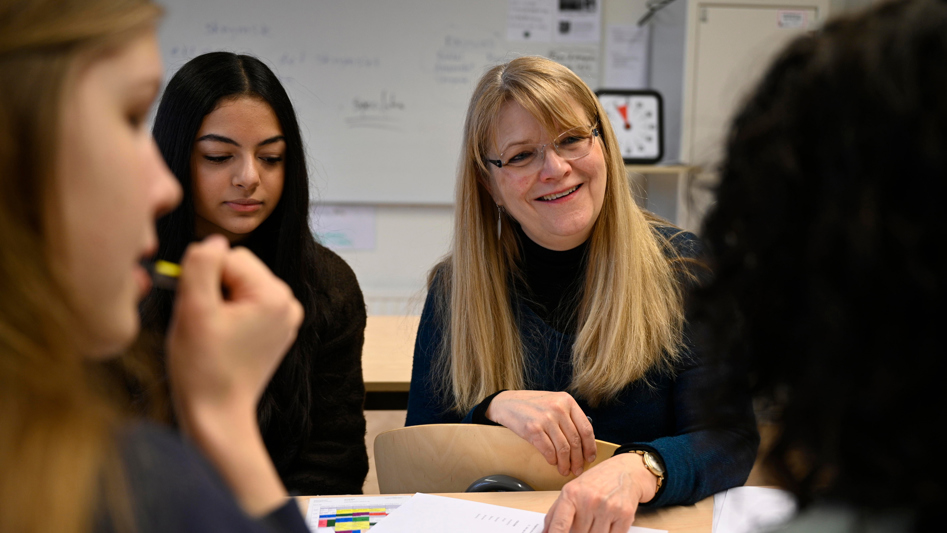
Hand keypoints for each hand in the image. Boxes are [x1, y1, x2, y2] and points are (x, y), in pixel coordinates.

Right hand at [166, 235, 302, 417]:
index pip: (228, 256)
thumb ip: (201, 265)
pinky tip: (222, 340)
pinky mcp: (276, 330)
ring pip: (239, 285)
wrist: (217, 416)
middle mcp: (289, 303)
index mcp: (275, 295)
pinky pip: (246, 304)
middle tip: (205, 324)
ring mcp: (285, 318)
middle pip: (237, 268)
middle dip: (214, 289)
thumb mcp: (194, 310)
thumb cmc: (203, 369)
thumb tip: (213, 241)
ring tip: (213, 333)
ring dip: (219, 302)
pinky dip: (229, 316)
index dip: (204, 278)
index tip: (198, 310)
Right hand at [485, 390, 595, 475]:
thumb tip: (583, 443)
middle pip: (575, 441)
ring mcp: (546, 418)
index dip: (590, 446)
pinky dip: (552, 460)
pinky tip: (552, 462)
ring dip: (565, 463)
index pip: (586, 428)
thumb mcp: (554, 402)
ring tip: (564, 470)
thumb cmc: (532, 405)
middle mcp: (558, 408)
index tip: (590, 457)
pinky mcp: (533, 429)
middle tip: (577, 469)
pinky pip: (548, 450)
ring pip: (563, 448)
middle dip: (578, 459)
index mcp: (567, 401)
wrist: (507, 403)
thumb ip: (569, 417)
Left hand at [543, 453, 658, 532]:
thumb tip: (546, 532)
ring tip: (597, 517)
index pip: (559, 524)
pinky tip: (609, 520)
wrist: (626, 471)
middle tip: (586, 520)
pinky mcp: (624, 514)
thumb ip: (556, 512)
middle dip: (580, 531)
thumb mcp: (572, 490)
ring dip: (595, 532)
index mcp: (572, 493)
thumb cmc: (597, 481)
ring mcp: (608, 507)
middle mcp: (589, 499)